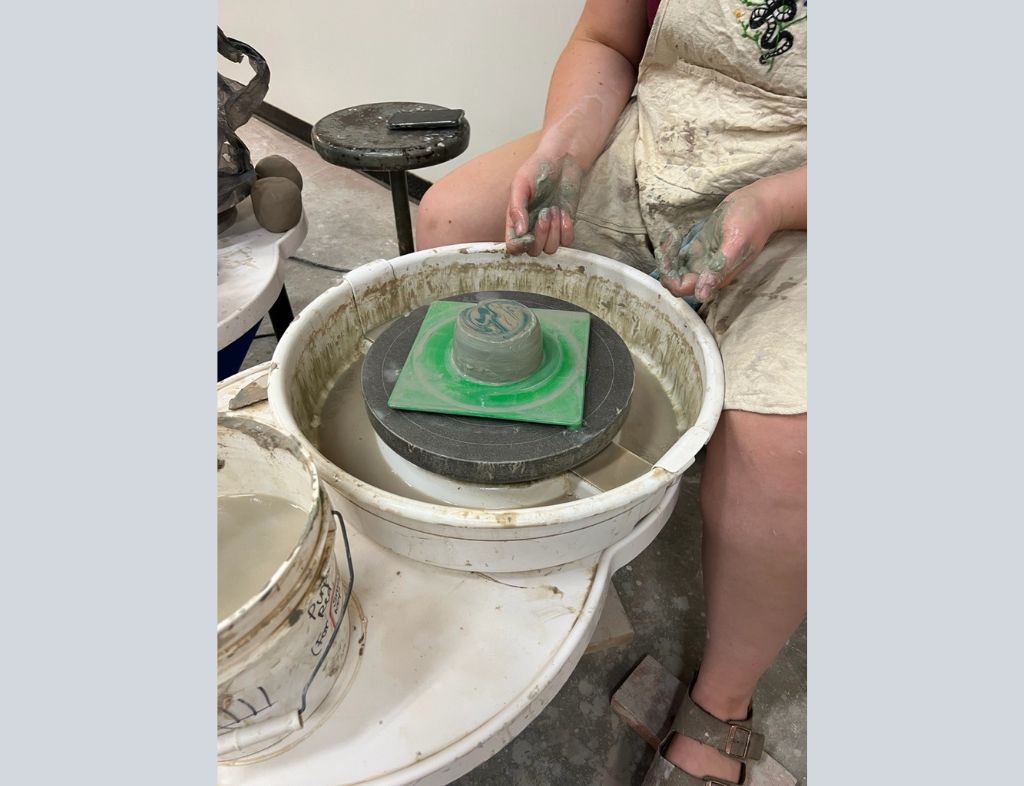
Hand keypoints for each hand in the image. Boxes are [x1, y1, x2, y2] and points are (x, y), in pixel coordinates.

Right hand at [505, 153, 583, 255]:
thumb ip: (516, 207)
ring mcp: (550, 229)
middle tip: (545, 212)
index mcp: (516, 221)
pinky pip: (567, 241)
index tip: (527, 234)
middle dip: (541, 235)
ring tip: (555, 209)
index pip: (513, 247)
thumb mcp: (521, 184)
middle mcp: (531, 229)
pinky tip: (564, 212)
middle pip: (533, 252)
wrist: (562, 160)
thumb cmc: (537, 169)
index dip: (520, 246)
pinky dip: (566, 229)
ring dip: (554, 231)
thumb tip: (519, 232)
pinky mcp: (566, 226)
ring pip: (550, 249)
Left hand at [656, 186, 780, 303]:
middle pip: (676, 282)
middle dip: (666, 267)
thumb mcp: (736, 242)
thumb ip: (719, 268)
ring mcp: (703, 261)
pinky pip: (680, 258)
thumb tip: (702, 295)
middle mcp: (707, 273)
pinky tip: (674, 236)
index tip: (668, 256)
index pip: (683, 289)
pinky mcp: (701, 250)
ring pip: (676, 271)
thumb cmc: (751, 221)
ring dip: (667, 259)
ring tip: (670, 238)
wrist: (760, 204)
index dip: (670, 278)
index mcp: (716, 277)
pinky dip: (672, 250)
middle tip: (667, 244)